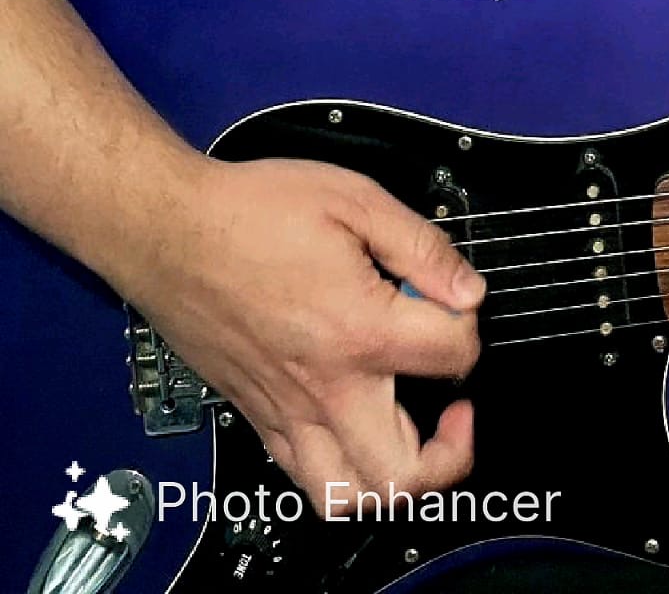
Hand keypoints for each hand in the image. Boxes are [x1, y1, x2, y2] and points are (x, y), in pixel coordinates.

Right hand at [120, 154, 484, 513]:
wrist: (170, 231)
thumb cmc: (250, 212)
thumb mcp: (355, 200)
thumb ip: (422, 248)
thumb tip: (466, 289)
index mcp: (359, 329)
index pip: (453, 354)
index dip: (470, 322)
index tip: (457, 302)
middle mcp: (324, 386)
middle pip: (405, 472)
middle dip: (450, 451)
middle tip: (456, 410)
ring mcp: (286, 411)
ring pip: (347, 496)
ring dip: (394, 480)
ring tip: (413, 437)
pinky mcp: (257, 416)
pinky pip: (303, 476)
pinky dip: (341, 470)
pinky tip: (357, 426)